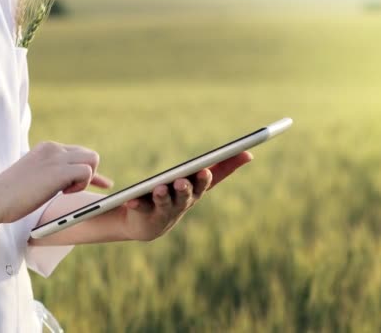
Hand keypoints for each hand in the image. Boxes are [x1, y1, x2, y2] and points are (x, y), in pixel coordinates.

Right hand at [0, 142, 110, 223]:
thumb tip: (69, 182)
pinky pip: (87, 171)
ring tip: (66, 191)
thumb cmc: (10, 195)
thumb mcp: (35, 177)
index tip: (103, 183)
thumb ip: (52, 174)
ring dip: (86, 178)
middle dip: (90, 174)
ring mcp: (56, 158)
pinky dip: (82, 184)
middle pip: (89, 154)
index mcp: (46, 149)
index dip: (90, 169)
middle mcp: (53, 148)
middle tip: (76, 190)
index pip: (78, 153)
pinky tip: (64, 192)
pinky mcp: (58, 171)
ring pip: (93, 159)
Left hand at [121, 151, 252, 240]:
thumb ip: (221, 168)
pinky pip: (139, 208)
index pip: (207, 181)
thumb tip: (250, 154)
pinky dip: (136, 204)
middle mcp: (182, 202)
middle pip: (186, 194)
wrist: (147, 224)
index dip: (210, 176)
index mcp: (195, 191)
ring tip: (160, 189)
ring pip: (164, 202)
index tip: (208, 168)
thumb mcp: (196, 181)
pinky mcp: (144, 214)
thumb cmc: (176, 195)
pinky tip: (130, 200)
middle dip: (185, 188)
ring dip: (163, 196)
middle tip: (182, 181)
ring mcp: (163, 210)